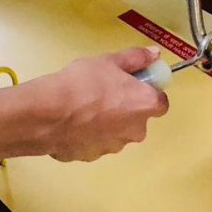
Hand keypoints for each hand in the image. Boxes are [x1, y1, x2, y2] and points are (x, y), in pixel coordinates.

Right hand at [41, 47, 169, 161]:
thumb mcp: (110, 60)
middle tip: (106, 90)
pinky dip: (90, 133)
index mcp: (144, 105)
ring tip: (85, 105)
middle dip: (127, 107)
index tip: (134, 82)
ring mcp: (114, 147)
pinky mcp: (92, 157)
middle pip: (138, 118)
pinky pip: (97, 141)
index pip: (161, 103)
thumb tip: (155, 54)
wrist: (50, 113)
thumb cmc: (85, 82)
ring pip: (117, 131)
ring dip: (109, 121)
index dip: (149, 92)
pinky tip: (74, 121)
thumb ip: (136, 58)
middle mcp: (135, 131)